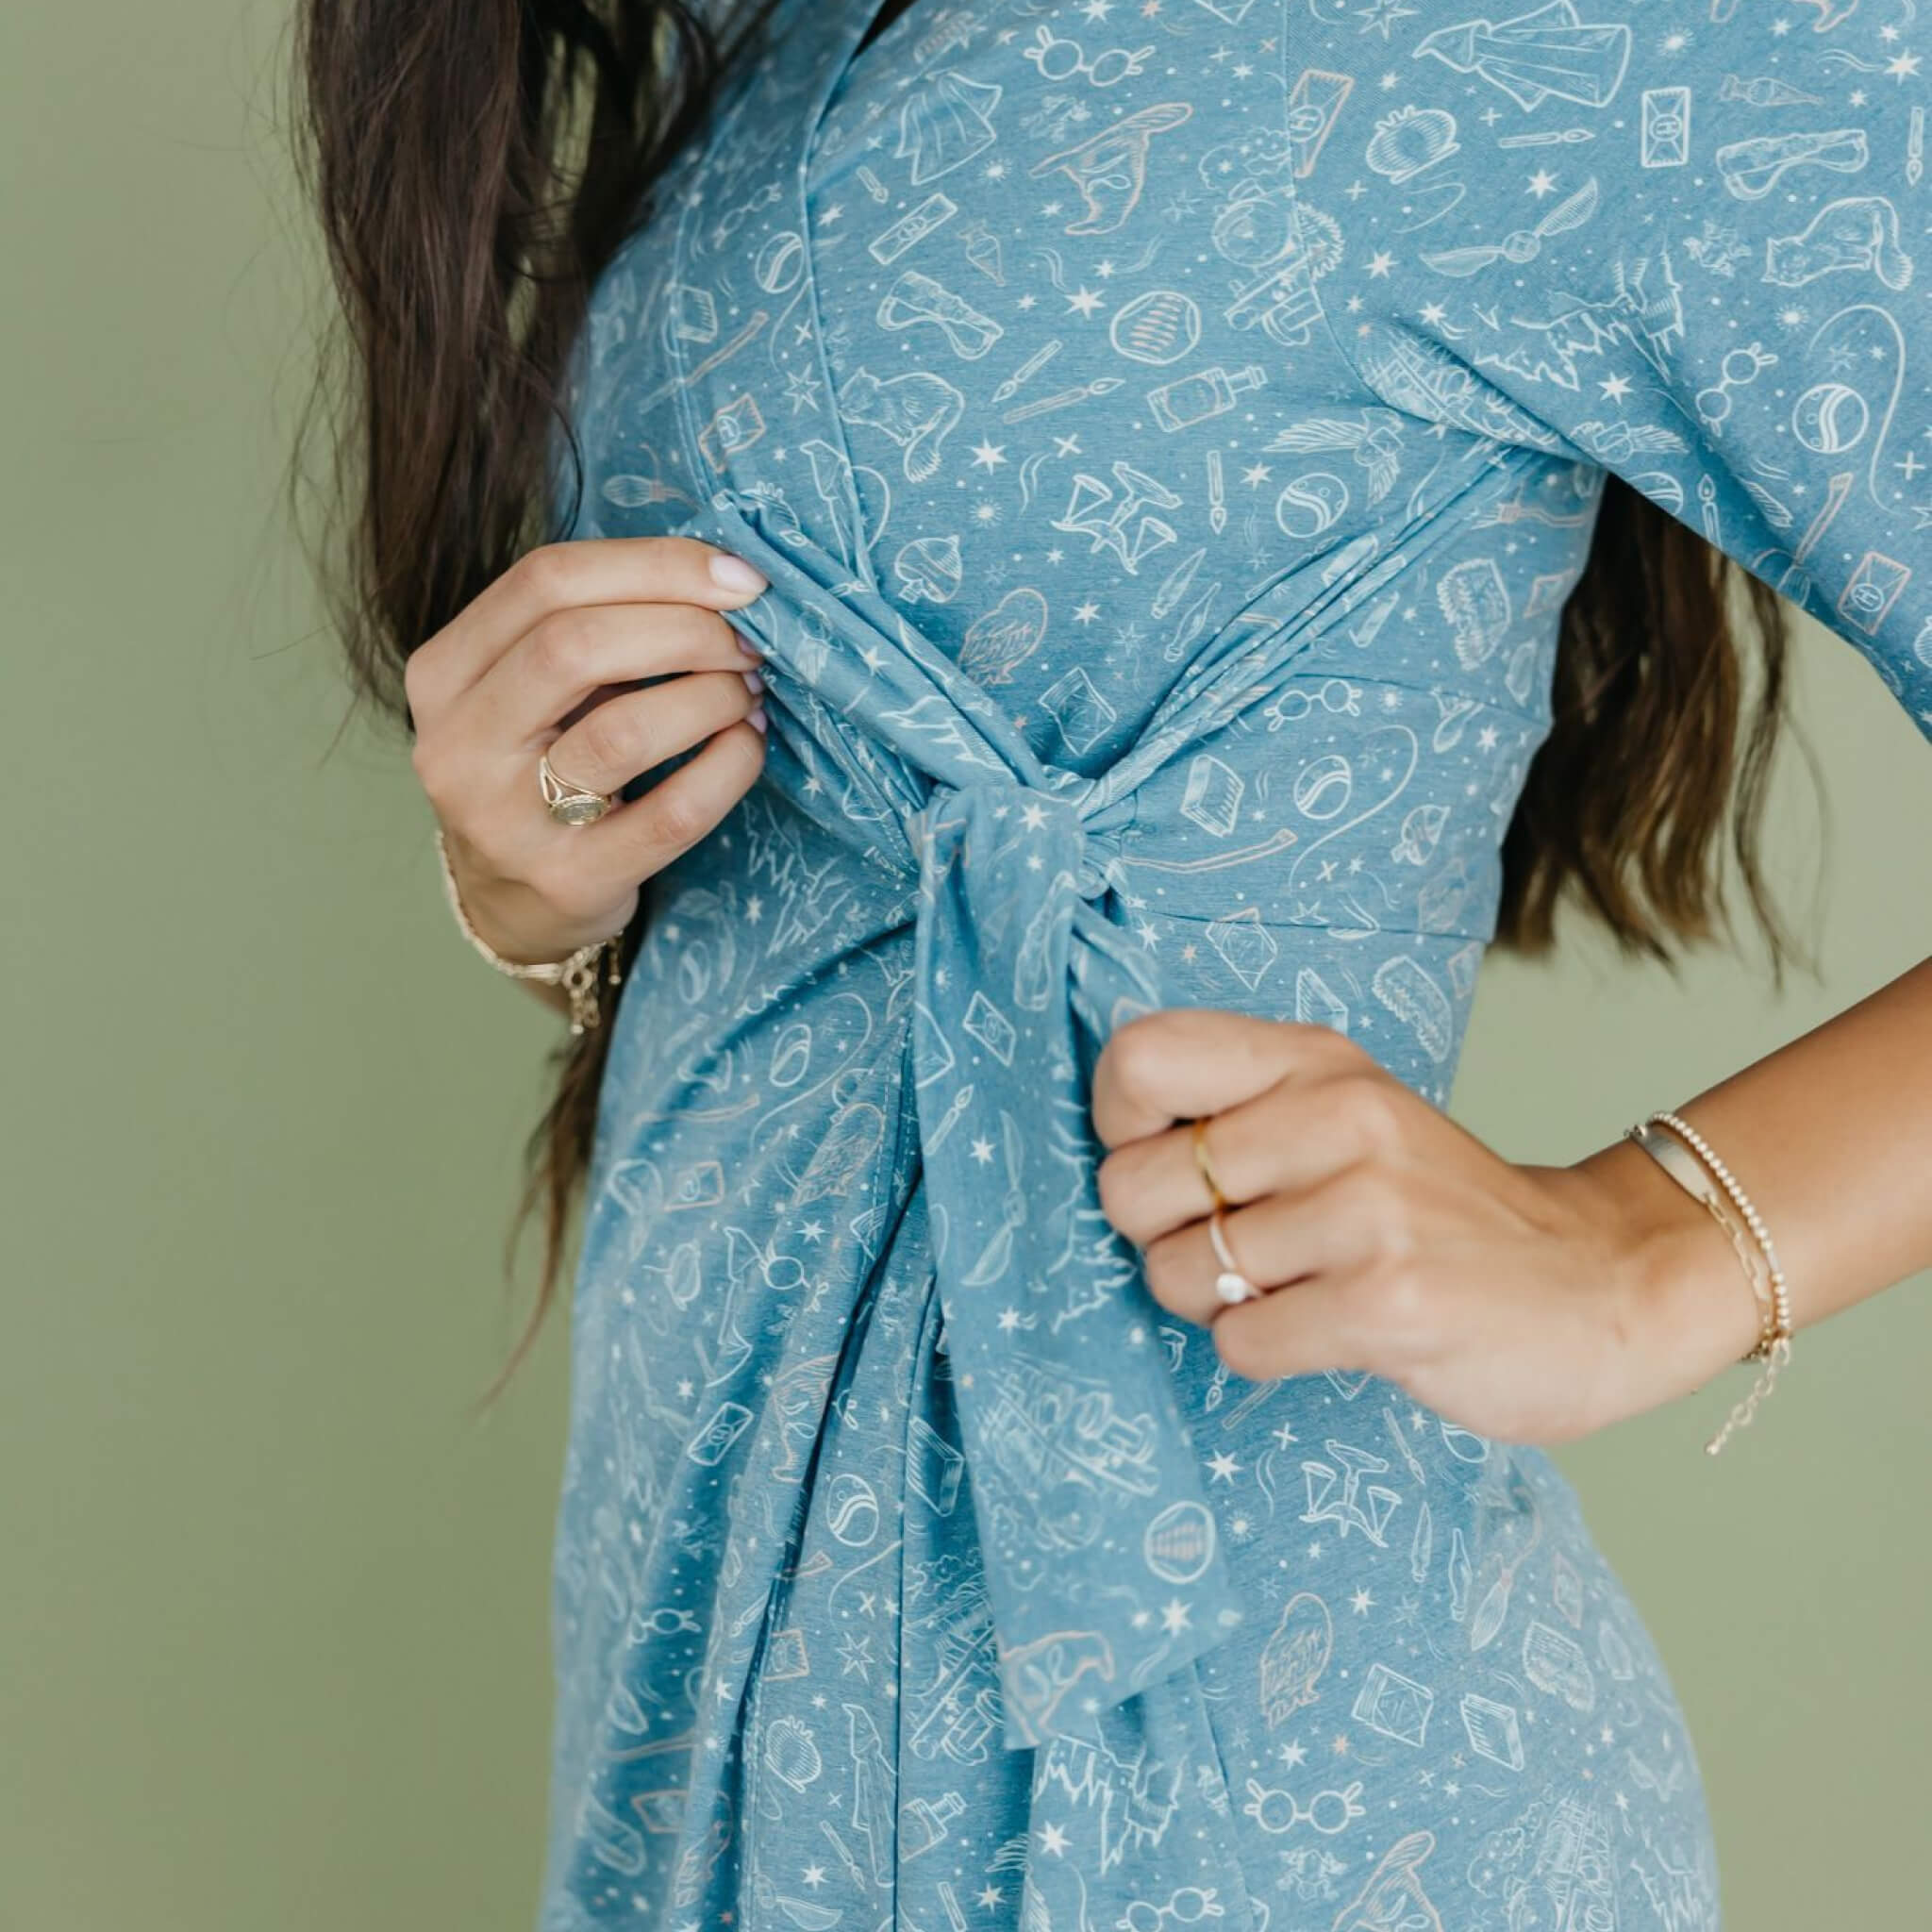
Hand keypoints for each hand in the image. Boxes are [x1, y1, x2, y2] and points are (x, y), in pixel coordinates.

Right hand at [406, 537, 771, 965]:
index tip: (736, 575)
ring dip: (709, 696)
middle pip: (575, 645)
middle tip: (746, 642)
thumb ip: (595, 626)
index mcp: (443, 673)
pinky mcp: (570, 881)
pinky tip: (746, 746)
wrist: (513, 903)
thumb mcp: (532, 689)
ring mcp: (506, 822)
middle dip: (685, 628)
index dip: (654, 565)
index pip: (545, 581)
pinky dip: (727, 768)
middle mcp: (458, 745)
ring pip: (623, 730)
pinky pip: (671, 814)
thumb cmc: (539, 768)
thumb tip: (721, 578)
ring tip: (746, 692)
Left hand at [1090, 1007, 1762, 1445]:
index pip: (1137, 1059)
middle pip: (1128, 1187)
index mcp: (1314, 1062)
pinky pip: (1241, 1342)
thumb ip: (1237, 1110)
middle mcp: (1339, 1116)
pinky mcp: (1390, 1301)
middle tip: (1245, 1251)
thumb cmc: (1437, 1210)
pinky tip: (1333, 1330)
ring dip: (1218, 1304)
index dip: (1120, 1132)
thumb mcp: (1348, 1117)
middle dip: (1163, 1240)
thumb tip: (1106, 1151)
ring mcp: (1368, 1208)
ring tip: (1303, 1289)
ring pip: (1176, 1274)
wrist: (1602, 1283)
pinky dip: (1267, 1352)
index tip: (1175, 1170)